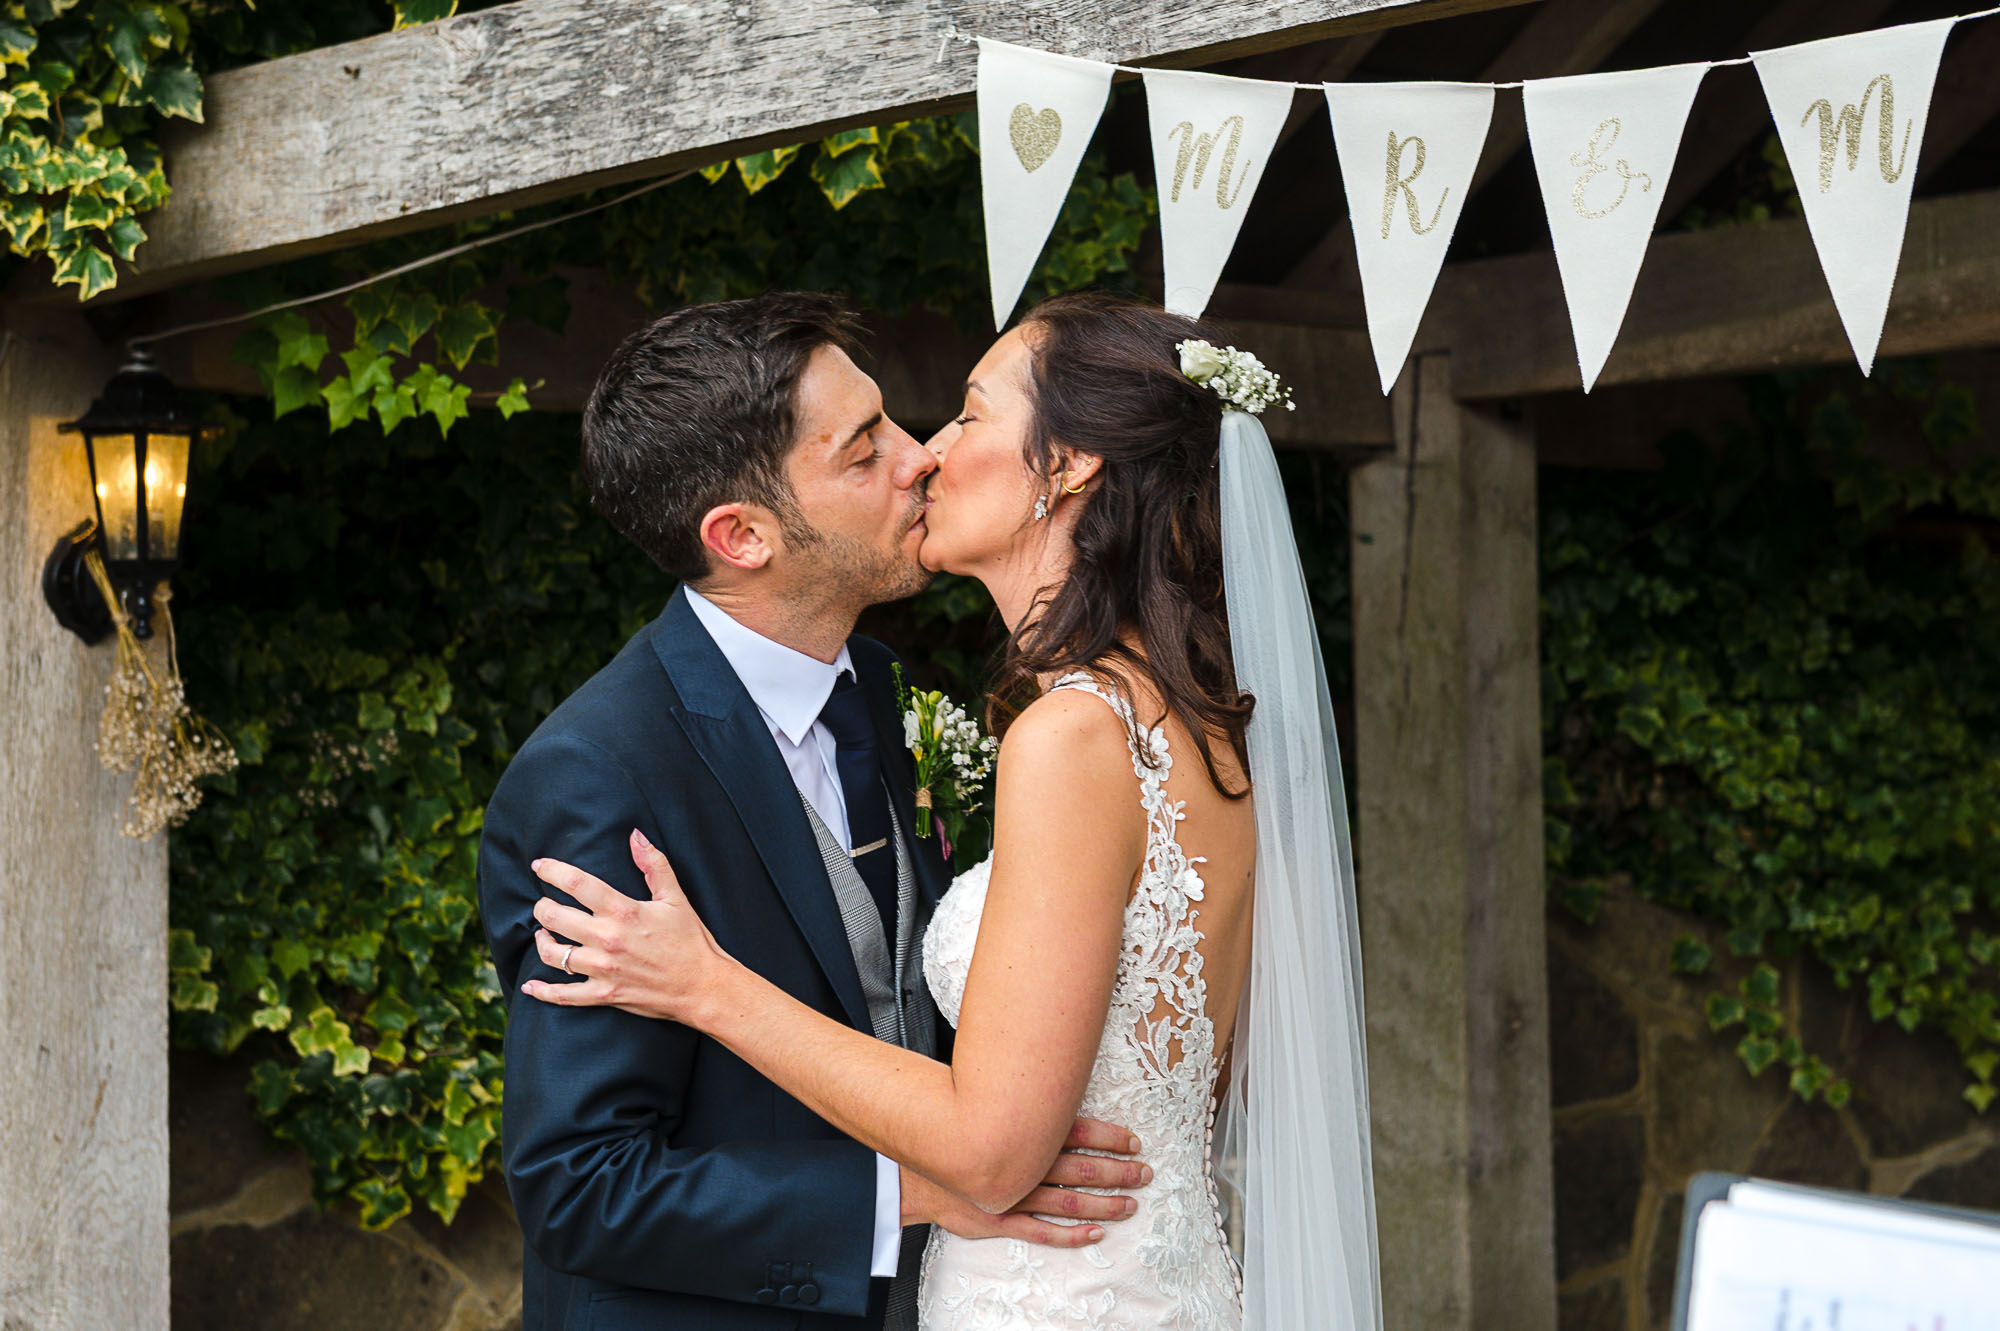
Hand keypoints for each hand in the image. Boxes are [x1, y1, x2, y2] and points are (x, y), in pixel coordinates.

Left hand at [520, 829, 729, 1021]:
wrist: (703, 986)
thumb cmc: (691, 940)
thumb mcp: (676, 898)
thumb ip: (654, 864)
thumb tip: (636, 835)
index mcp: (623, 911)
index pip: (576, 883)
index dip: (552, 871)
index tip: (539, 866)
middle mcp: (607, 939)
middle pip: (554, 917)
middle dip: (542, 907)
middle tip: (543, 904)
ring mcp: (603, 969)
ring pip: (553, 955)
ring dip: (542, 942)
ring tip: (543, 935)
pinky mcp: (604, 994)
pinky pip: (564, 995)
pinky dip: (543, 992)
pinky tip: (531, 986)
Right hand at [904, 1118, 1151, 1247]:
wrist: (911, 1167)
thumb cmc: (951, 1132)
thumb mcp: (984, 1103)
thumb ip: (1019, 1097)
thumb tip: (1052, 1071)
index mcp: (1022, 1133)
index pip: (1077, 1132)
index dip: (1109, 1138)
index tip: (1133, 1141)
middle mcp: (1023, 1165)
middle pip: (1081, 1168)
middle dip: (1117, 1171)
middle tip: (1144, 1172)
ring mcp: (1012, 1195)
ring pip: (1069, 1202)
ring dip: (1104, 1203)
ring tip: (1131, 1203)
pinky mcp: (1000, 1219)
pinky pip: (1042, 1232)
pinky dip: (1071, 1234)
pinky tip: (1095, 1233)